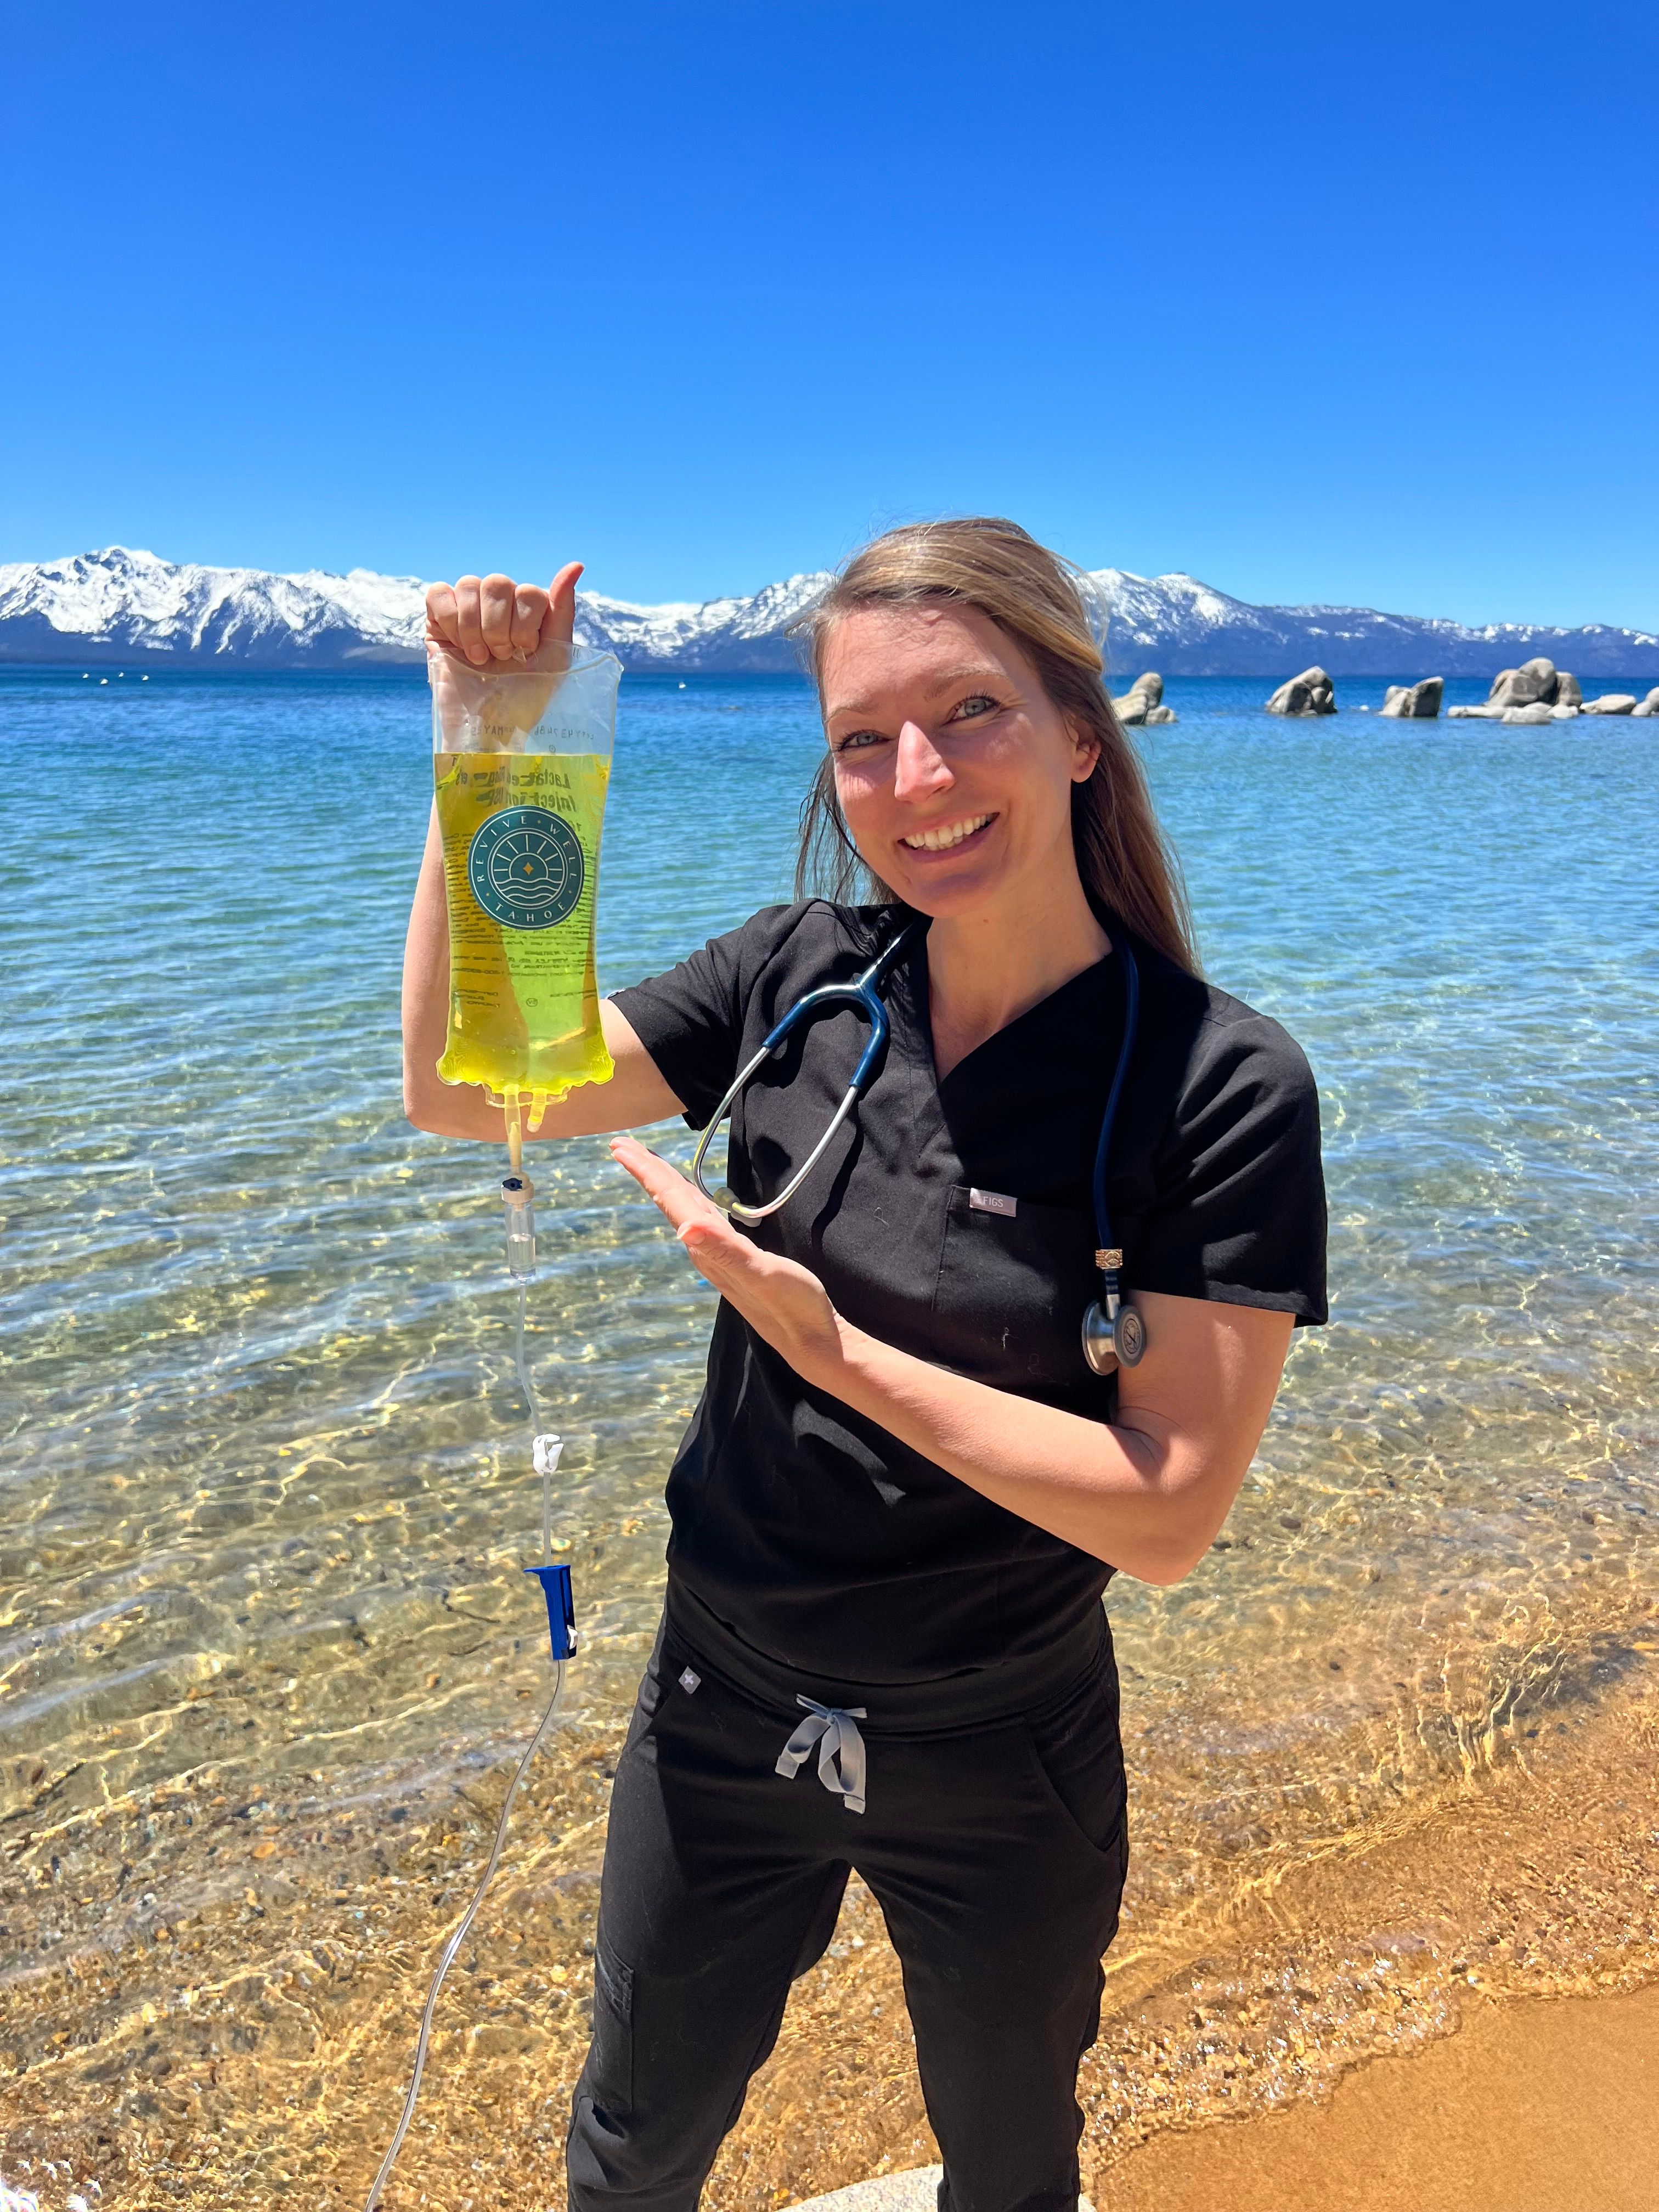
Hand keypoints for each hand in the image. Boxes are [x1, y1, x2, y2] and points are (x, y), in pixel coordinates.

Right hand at [426, 562, 584, 746]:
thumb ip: (563, 610)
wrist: (489, 726)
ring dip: (476, 627)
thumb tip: (576, 565)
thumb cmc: (525, 698)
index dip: (526, 623)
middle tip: (501, 658)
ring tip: (480, 658)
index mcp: (527, 612)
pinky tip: (458, 647)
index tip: (525, 653)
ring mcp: (467, 611)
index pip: (528, 591)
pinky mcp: (437, 621)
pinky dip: (450, 619)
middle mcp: (498, 606)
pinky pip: (438, 592)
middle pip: (498, 582)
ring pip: (469, 584)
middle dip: (500, 627)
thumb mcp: (555, 657)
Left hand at [609, 1136, 844, 1384]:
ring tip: (650, 1166)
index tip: (619, 1146)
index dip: (647, 1171)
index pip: (671, 1200)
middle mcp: (706, 1250)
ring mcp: (720, 1256)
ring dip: (666, 1186)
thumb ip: (725, 1251)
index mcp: (708, 1246)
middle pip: (671, 1202)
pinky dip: (691, 1202)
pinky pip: (703, 1221)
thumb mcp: (761, 1273)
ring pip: (684, 1211)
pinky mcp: (736, 1259)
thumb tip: (684, 1228)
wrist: (811, 1340)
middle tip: (621, 1145)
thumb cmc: (792, 1305)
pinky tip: (694, 1202)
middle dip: (648, 1172)